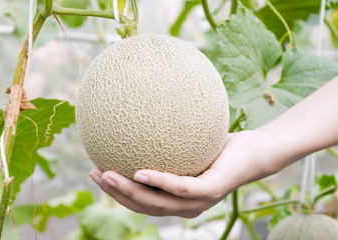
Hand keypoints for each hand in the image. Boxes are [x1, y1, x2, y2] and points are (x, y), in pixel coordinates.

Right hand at [89, 130, 278, 217]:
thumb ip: (167, 142)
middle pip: (144, 206)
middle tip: (94, 175)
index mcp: (178, 197)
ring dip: (130, 192)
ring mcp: (200, 201)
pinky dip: (159, 182)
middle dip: (116, 194)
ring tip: (107, 176)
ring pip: (158, 203)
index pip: (142, 202)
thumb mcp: (190, 143)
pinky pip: (181, 188)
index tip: (96, 173)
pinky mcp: (212, 191)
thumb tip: (142, 119)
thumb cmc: (220, 146)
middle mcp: (186, 205)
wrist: (258, 150)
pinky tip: (139, 172)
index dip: (117, 193)